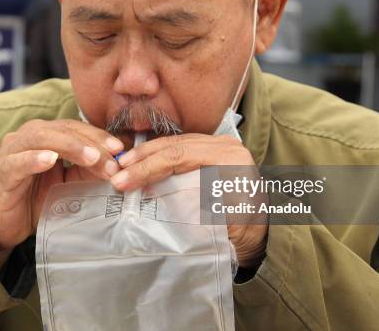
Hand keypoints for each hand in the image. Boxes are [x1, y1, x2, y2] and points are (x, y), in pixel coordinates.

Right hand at [0, 119, 123, 271]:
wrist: (6, 227)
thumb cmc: (37, 200)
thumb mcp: (70, 183)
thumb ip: (89, 170)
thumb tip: (119, 164)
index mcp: (45, 135)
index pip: (75, 128)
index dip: (98, 135)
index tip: (120, 149)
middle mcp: (27, 137)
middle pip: (62, 129)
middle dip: (90, 143)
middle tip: (112, 160)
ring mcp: (12, 153)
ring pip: (41, 138)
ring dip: (69, 146)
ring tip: (91, 158)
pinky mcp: (2, 173)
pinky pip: (18, 162)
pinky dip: (34, 159)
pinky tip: (50, 160)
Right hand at [111, 134, 267, 268]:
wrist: (262, 235)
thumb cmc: (243, 232)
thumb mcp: (221, 221)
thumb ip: (192, 205)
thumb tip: (153, 195)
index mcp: (230, 159)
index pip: (181, 156)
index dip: (148, 168)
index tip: (124, 181)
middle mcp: (225, 146)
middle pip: (174, 145)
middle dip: (142, 158)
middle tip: (116, 172)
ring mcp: (218, 146)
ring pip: (174, 143)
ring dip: (146, 154)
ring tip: (122, 166)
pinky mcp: (211, 152)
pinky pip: (179, 148)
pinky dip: (157, 155)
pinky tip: (139, 163)